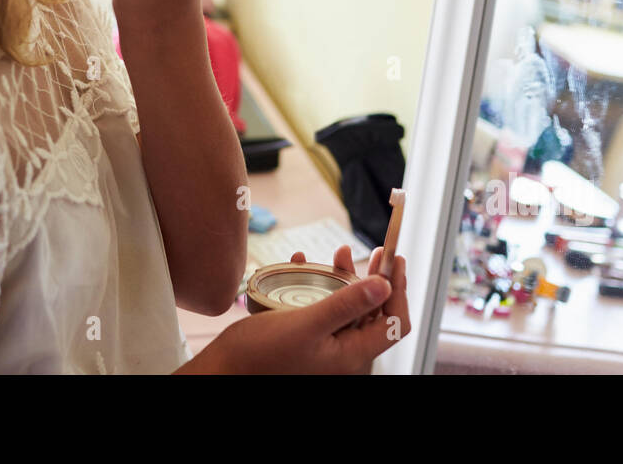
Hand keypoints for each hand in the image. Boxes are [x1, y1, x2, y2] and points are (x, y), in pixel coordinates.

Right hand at [184, 244, 410, 373]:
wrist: (224, 370)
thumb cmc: (260, 355)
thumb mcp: (306, 324)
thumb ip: (347, 305)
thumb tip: (384, 285)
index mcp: (350, 354)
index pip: (393, 322)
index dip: (398, 290)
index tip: (394, 260)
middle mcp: (341, 351)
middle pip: (373, 312)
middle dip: (375, 279)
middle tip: (378, 252)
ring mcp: (324, 345)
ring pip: (348, 307)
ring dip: (347, 278)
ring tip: (339, 252)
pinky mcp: (305, 337)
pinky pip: (321, 307)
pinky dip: (318, 284)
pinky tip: (303, 264)